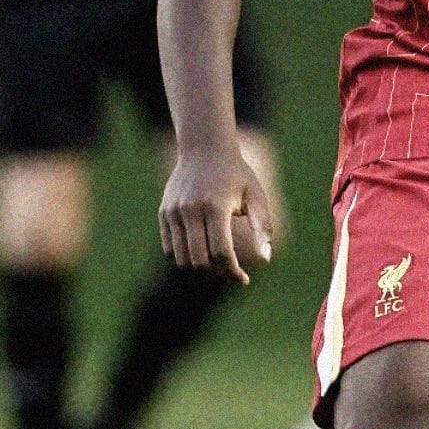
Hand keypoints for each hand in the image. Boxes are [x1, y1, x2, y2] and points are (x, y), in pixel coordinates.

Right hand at [160, 143, 275, 281]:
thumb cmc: (236, 175)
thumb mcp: (256, 196)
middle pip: (199, 260)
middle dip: (217, 274)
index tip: (243, 279)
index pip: (221, 252)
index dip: (233, 271)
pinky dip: (184, 258)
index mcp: (216, 206)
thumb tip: (265, 259)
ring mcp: (174, 211)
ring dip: (199, 269)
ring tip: (216, 266)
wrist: (205, 149)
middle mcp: (191, 209)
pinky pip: (169, 249)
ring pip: (181, 258)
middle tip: (230, 273)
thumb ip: (262, 227)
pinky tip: (201, 252)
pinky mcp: (164, 213)